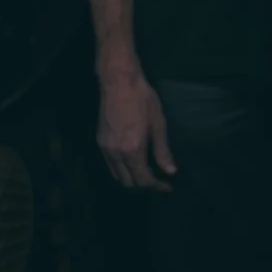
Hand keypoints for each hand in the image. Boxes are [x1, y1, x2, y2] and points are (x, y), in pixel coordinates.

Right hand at [96, 67, 175, 191]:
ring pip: (118, 176)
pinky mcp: (100, 143)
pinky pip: (110, 166)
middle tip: (159, 183)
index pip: (144, 180)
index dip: (157, 187)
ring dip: (132, 180)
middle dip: (144, 187)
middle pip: (128, 183)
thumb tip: (171, 171)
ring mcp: (105, 149)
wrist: (119, 84)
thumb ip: (163, 151)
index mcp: (133, 150)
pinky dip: (122, 171)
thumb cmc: (143, 101)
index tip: (168, 187)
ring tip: (147, 175)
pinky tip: (133, 164)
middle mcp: (116, 154)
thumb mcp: (158, 125)